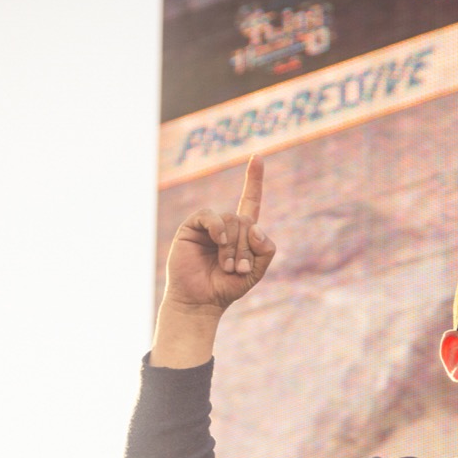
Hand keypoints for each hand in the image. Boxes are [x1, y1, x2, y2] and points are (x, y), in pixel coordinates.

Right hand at [161, 156, 275, 315]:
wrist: (200, 301)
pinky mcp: (191, 227)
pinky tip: (218, 243)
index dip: (253, 180)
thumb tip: (255, 226)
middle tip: (238, 269)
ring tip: (227, 267)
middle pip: (246, 219)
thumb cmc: (226, 287)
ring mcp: (208, 225)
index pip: (250, 201)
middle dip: (247, 246)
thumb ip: (265, 250)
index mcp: (241, 233)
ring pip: (232, 219)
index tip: (257, 156)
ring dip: (233, 245)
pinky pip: (210, 216)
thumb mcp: (256, 271)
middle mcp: (224, 225)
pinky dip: (218, 228)